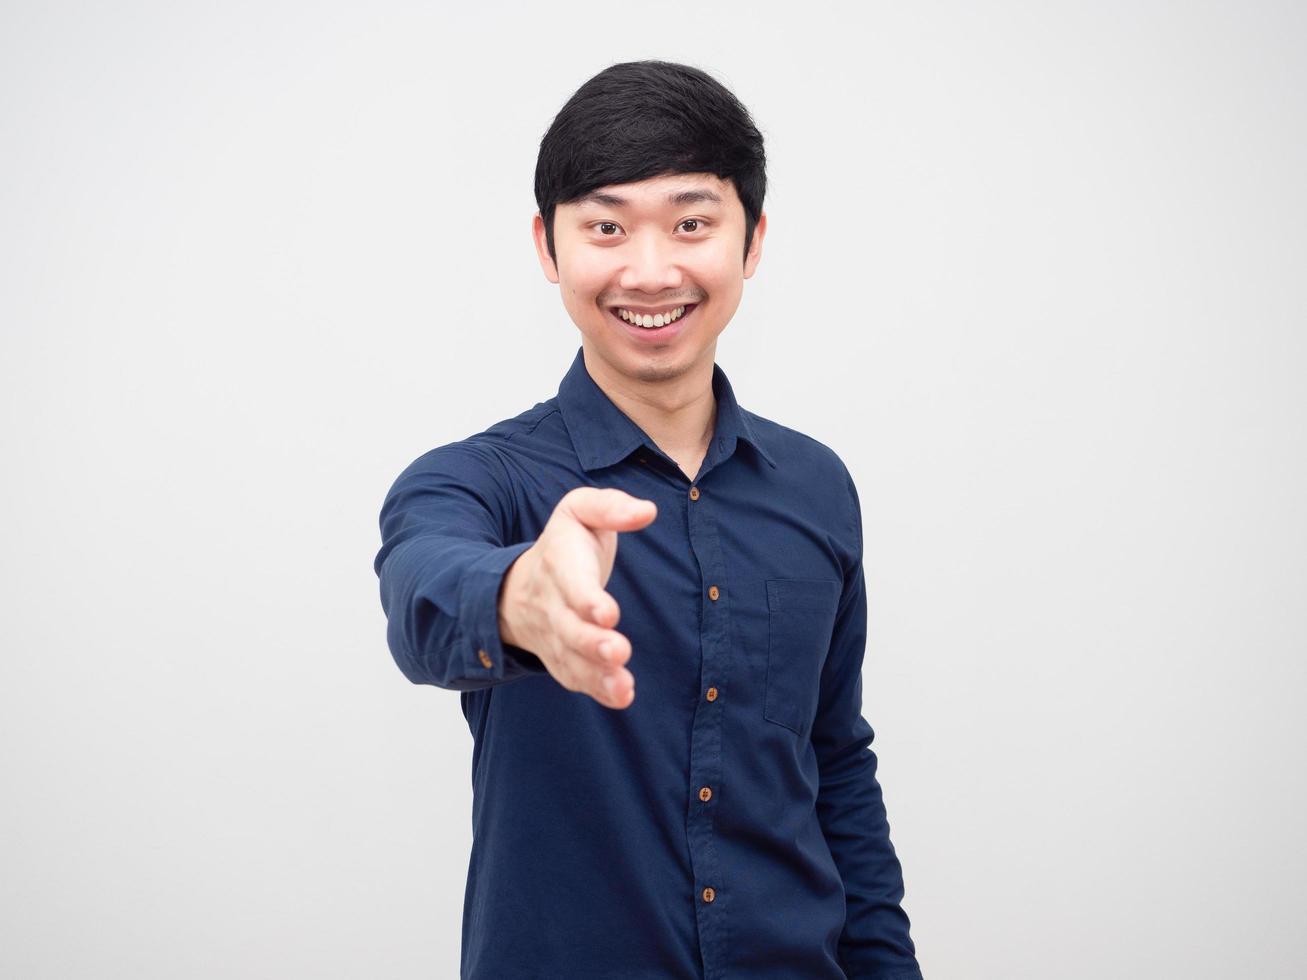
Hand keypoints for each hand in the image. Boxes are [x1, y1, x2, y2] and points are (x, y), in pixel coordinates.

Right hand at [498, 486, 656, 708]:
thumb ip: (611, 507)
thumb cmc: (564, 545)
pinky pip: (575, 677)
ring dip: (597, 675)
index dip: (587, 599)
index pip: (571, 584)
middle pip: (569, 629)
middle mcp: (553, 604)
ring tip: (623, 687)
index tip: (609, 614)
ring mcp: (555, 636)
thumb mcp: (579, 511)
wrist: (516, 587)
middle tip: (619, 652)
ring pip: (572, 659)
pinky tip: (621, 696)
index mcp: (559, 562)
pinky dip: (596, 690)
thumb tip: (647, 511)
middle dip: (592, 643)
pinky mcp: (562, 658)